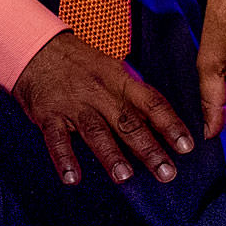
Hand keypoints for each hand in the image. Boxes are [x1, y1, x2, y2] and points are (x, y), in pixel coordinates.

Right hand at [12, 31, 195, 185]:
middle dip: (149, 149)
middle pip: (128, 122)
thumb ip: (133, 97)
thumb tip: (161, 126)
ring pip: (96, 131)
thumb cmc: (81, 65)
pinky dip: (64, 158)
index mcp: (119, 81)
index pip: (151, 103)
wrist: (37, 48)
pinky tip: (72, 178)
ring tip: (125, 176)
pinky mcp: (49, 114)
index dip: (171, 124)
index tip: (187, 146)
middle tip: (166, 173)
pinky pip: (56, 138)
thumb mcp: (111, 71)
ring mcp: (74, 104)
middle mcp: (100, 92)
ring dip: (111, 155)